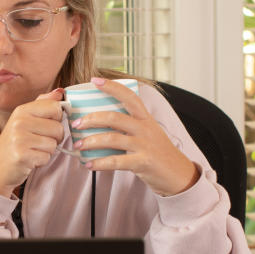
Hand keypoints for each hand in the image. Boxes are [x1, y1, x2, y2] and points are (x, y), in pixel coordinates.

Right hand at [0, 88, 65, 196]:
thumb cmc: (14, 144)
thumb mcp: (24, 119)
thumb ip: (42, 104)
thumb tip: (60, 92)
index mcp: (22, 110)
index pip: (55, 107)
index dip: (57, 119)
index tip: (47, 125)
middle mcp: (19, 122)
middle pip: (58, 127)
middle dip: (54, 138)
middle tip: (38, 141)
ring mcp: (19, 138)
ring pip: (54, 144)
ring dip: (47, 151)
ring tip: (32, 150)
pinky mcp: (22, 155)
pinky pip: (47, 157)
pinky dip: (41, 161)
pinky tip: (30, 159)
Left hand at [70, 78, 199, 195]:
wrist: (178, 174)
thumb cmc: (158, 152)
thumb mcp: (148, 133)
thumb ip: (129, 126)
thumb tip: (99, 122)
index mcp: (145, 118)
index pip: (129, 96)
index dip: (112, 87)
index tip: (95, 80)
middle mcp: (145, 128)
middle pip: (114, 117)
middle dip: (91, 119)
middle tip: (76, 124)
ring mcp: (144, 145)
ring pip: (112, 139)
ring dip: (90, 141)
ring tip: (78, 146)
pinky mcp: (143, 162)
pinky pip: (116, 161)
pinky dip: (99, 163)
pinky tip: (88, 164)